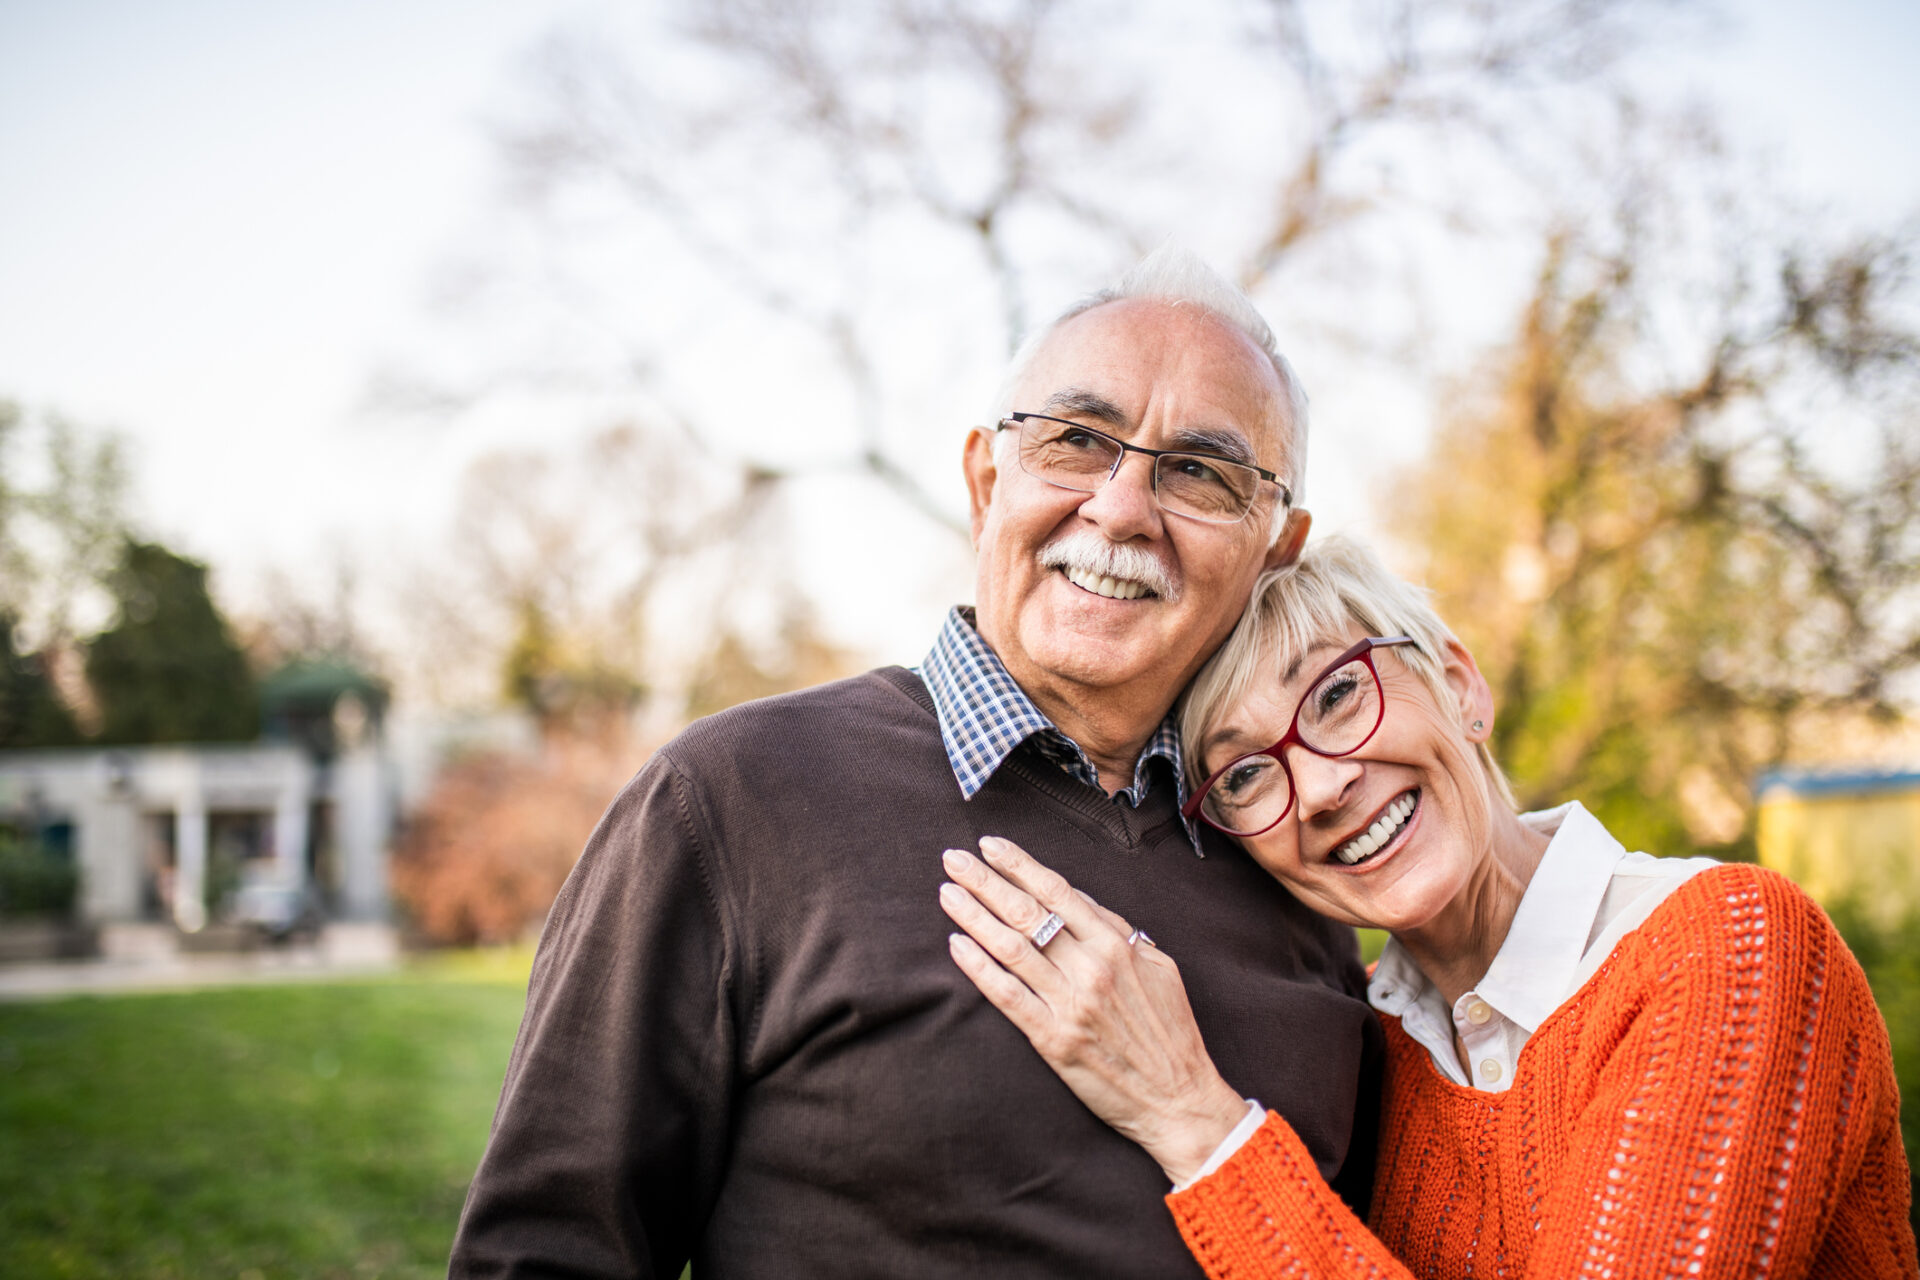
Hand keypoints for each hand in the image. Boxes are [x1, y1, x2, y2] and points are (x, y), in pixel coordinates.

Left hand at [938, 836, 1247, 1184]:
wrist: (1178, 1099)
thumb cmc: (1170, 1031)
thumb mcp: (1158, 966)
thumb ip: (1116, 929)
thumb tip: (1076, 898)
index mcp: (1116, 945)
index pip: (1058, 891)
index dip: (1019, 865)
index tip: (990, 845)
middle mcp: (1091, 969)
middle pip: (1027, 913)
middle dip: (985, 881)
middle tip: (952, 859)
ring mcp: (1070, 1004)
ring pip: (1011, 948)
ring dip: (973, 916)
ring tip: (947, 893)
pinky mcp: (1053, 1040)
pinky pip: (1007, 996)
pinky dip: (979, 968)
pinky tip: (957, 945)